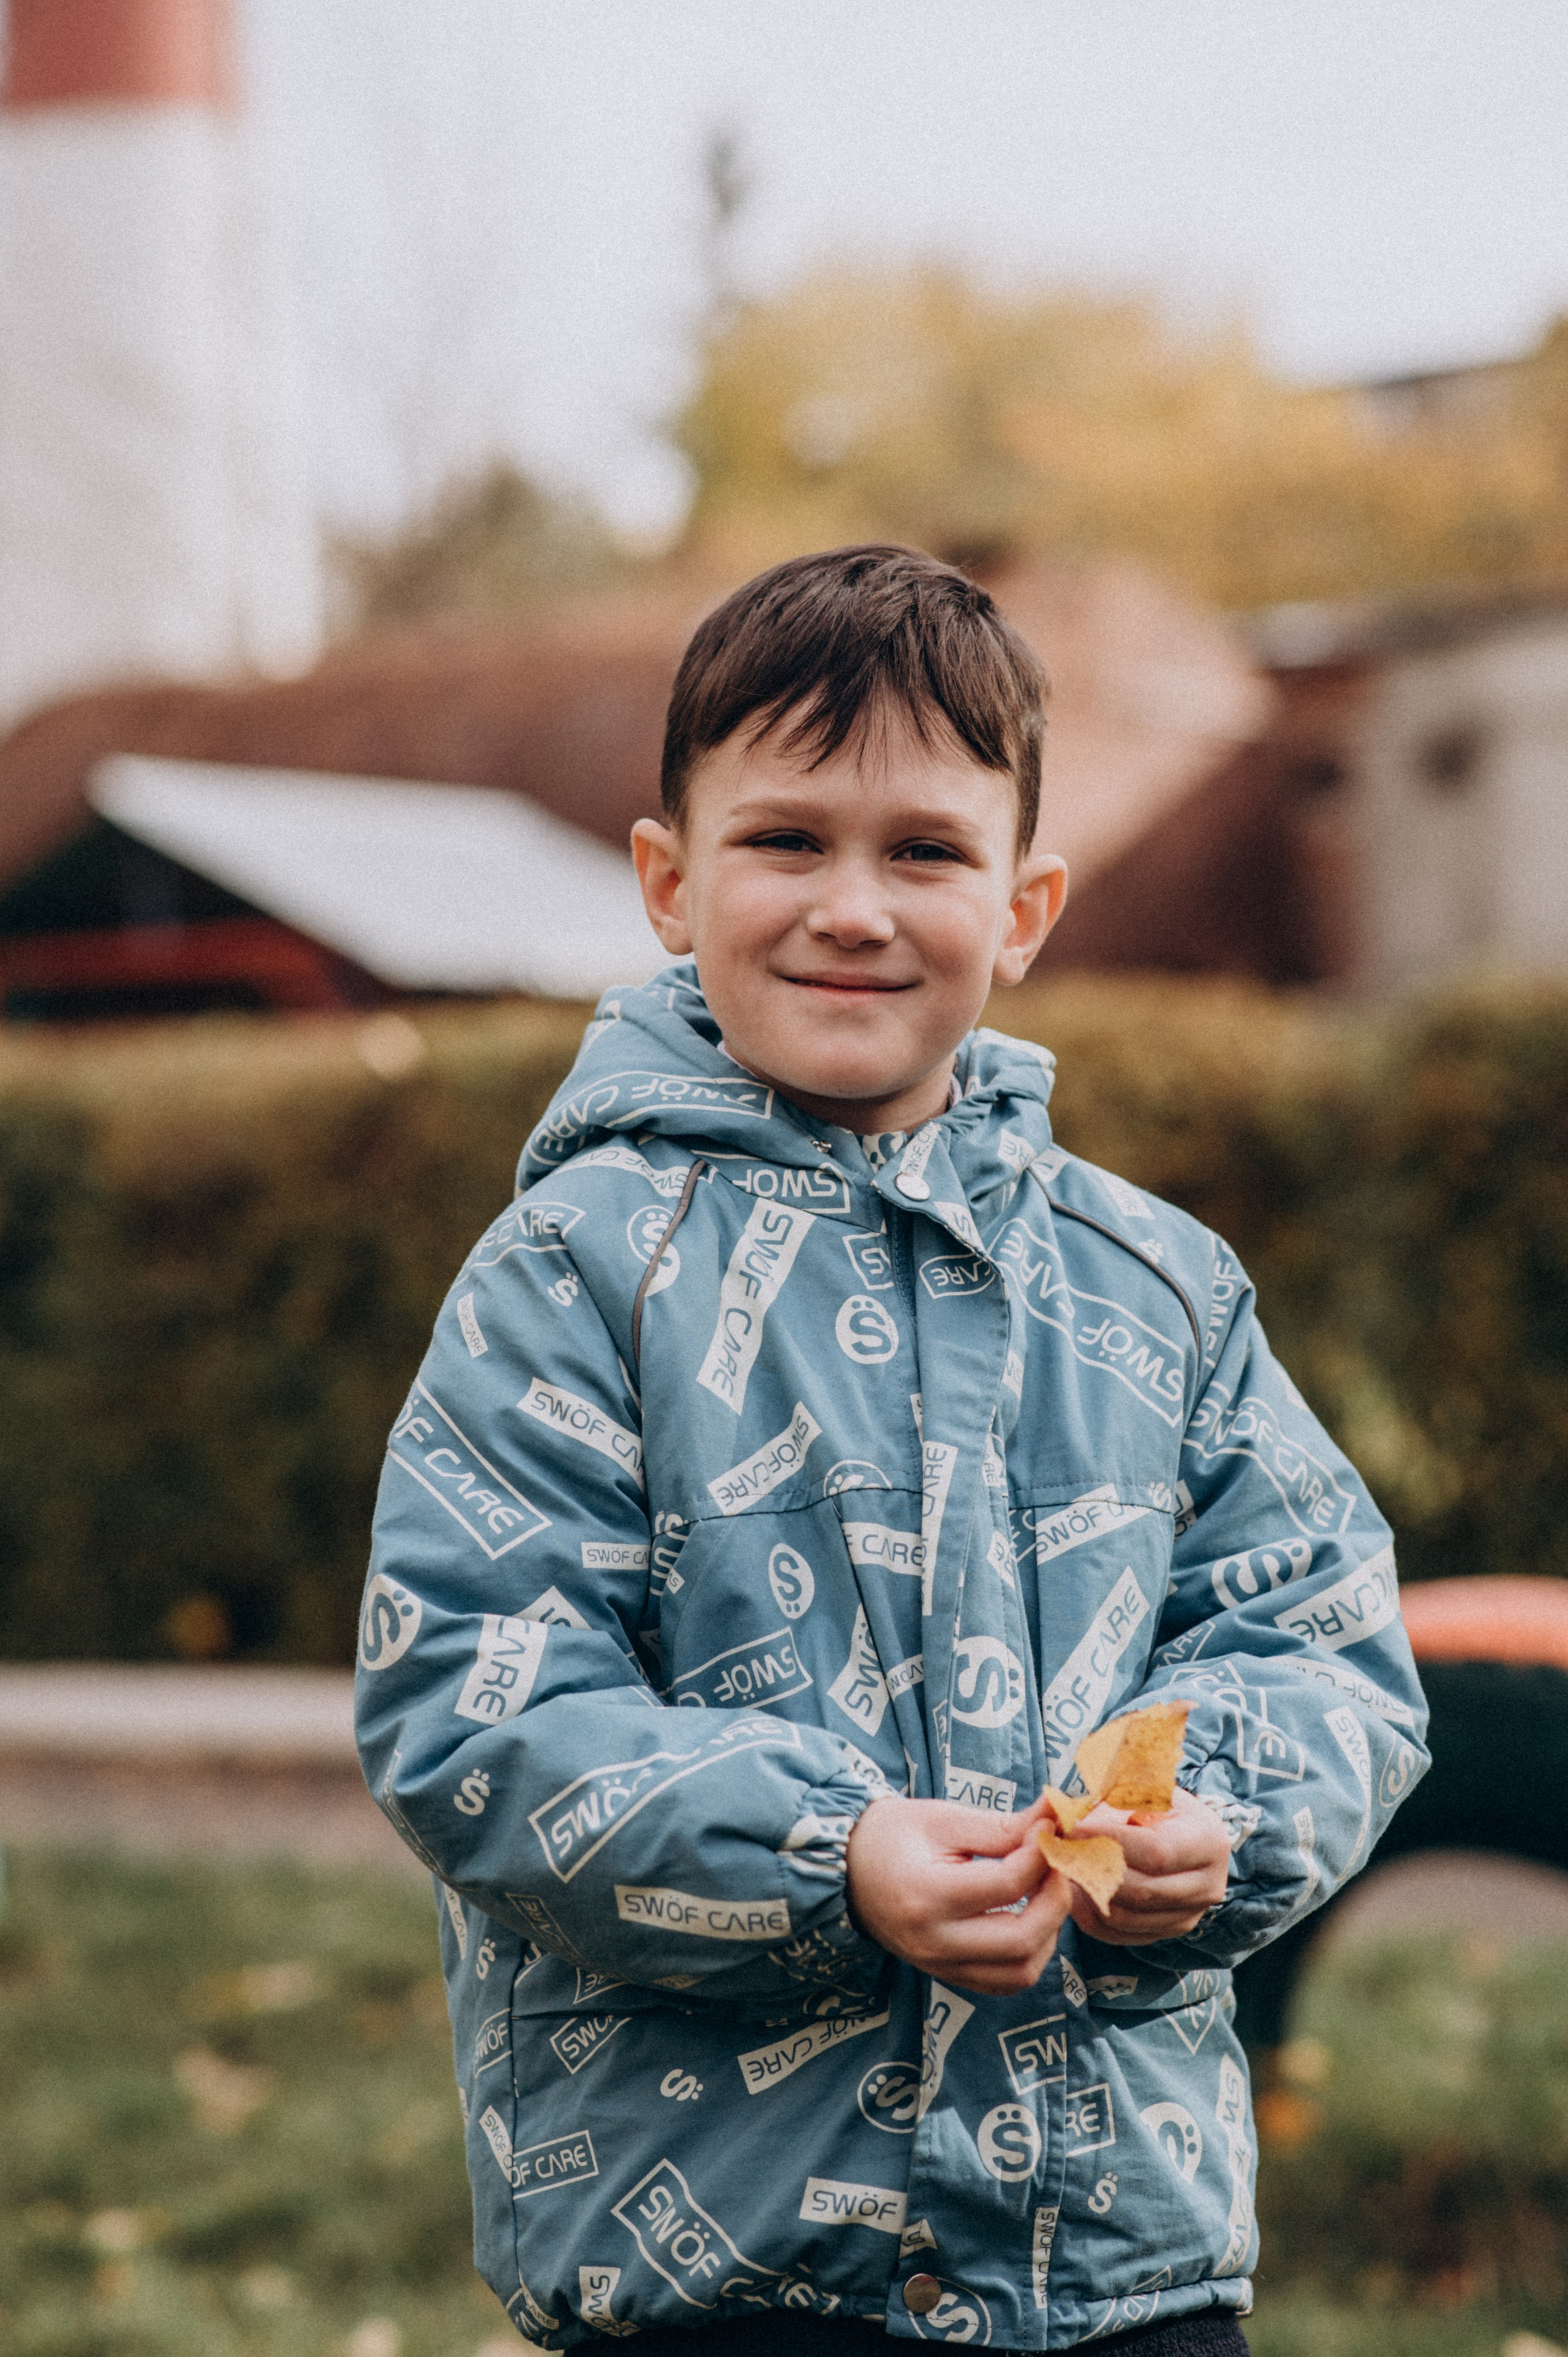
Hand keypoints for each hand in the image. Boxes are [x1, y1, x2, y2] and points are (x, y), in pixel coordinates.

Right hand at [846, 1796, 1071, 1995]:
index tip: (1050, 1828)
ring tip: (1044, 1890)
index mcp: (926, 1896)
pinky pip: (1005, 1981)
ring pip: (1020, 1972)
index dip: (1041, 1855)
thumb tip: (1056, 1814)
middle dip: (1055, 1899)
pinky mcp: (947, 1975)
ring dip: (1048, 1932)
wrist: (847, 1869)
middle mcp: (933, 1942)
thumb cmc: (893, 1835)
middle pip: (1021, 1940)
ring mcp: (939, 1966)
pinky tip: (1029, 1916)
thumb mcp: (943, 1819)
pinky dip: (1029, 1953)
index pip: (1006, 1886)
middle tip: (1057, 1865)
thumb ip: (1003, 1826)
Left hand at [1063, 1784, 1231, 1946]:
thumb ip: (1115, 1799)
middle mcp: (1208, 1885)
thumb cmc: (1159, 1804)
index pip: (1156, 1852)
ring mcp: (1191, 1915)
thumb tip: (1068, 1814)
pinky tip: (1072, 1893)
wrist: (1185, 1832)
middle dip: (1095, 1872)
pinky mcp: (1169, 1931)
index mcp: (1208, 1841)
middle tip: (1060, 1853)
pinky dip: (1092, 1917)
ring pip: (1129, 1917)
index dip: (1110, 1842)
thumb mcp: (1146, 1789)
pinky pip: (1122, 1935)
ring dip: (1088, 1896)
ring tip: (1062, 1870)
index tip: (1073, 1829)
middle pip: (1143, 1891)